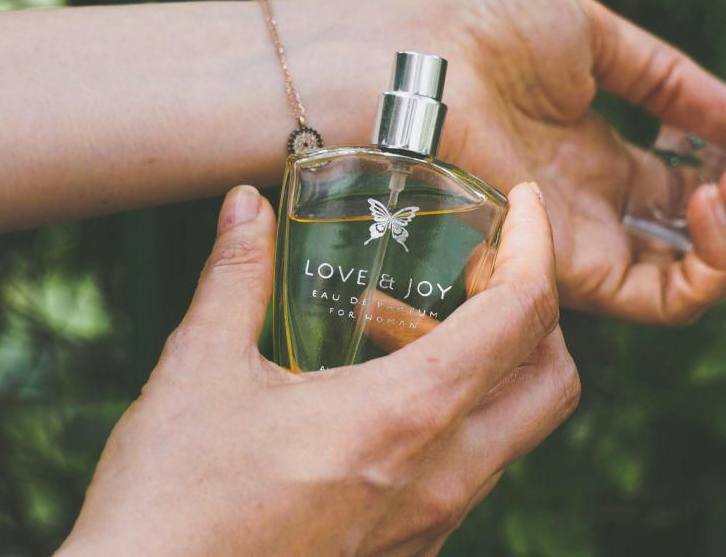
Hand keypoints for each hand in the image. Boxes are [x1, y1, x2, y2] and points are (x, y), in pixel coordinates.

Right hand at [58, 183, 578, 555]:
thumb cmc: (172, 496)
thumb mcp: (201, 368)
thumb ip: (236, 275)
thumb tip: (244, 207)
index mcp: (404, 416)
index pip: (521, 315)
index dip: (535, 245)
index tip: (522, 204)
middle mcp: (439, 477)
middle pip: (552, 383)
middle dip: (536, 312)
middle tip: (475, 271)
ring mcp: (428, 527)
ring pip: (515, 434)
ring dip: (490, 367)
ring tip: (401, 330)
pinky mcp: (406, 555)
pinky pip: (470, 476)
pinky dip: (457, 420)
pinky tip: (378, 399)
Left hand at [287, 0, 725, 324]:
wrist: (406, 57)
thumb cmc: (473, 28)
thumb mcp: (589, 36)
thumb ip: (665, 79)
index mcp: (588, 152)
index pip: (681, 182)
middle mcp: (584, 206)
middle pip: (691, 238)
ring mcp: (575, 240)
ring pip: (689, 280)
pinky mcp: (565, 268)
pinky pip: (664, 300)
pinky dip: (714, 262)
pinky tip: (715, 201)